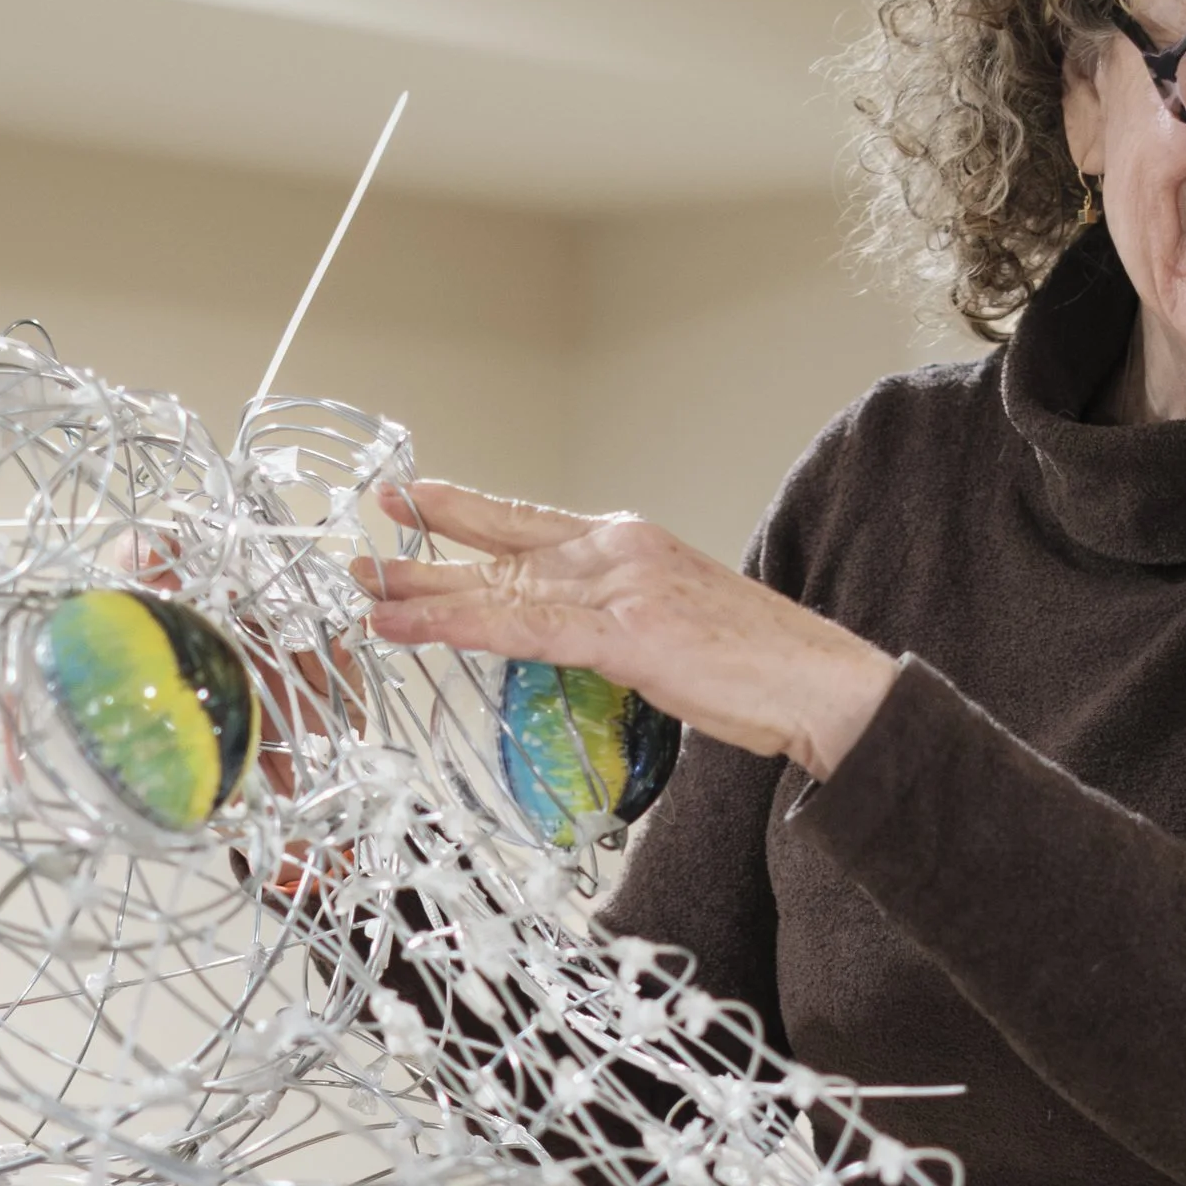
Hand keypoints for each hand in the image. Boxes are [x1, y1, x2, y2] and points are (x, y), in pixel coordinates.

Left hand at [350, 479, 897, 781]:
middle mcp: (619, 550)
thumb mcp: (677, 629)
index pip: (533, 522)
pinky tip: (417, 627)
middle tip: (365, 546)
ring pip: (501, 584)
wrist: (821, 685)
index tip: (416, 500)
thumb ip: (619, 622)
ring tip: (370, 594)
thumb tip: (579, 642)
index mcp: (632, 545)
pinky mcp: (624, 632)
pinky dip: (460, 624)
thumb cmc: (762, 669)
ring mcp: (620, 586)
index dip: (468, 511)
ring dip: (427, 591)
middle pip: (503, 547)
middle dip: (429, 548)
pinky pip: (522, 627)